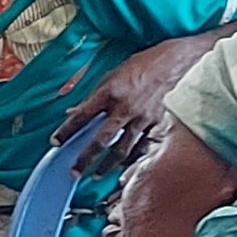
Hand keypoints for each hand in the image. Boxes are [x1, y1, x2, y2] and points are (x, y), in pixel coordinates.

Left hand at [70, 33, 216, 175]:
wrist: (180, 62)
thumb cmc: (146, 64)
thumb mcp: (115, 72)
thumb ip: (95, 94)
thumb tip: (75, 109)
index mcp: (110, 92)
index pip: (81, 115)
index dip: (66, 131)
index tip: (56, 142)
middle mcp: (124, 108)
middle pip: (100, 141)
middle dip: (85, 159)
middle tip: (74, 172)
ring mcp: (142, 119)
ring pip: (121, 150)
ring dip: (106, 166)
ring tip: (96, 175)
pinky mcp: (157, 125)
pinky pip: (141, 148)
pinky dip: (130, 159)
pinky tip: (122, 166)